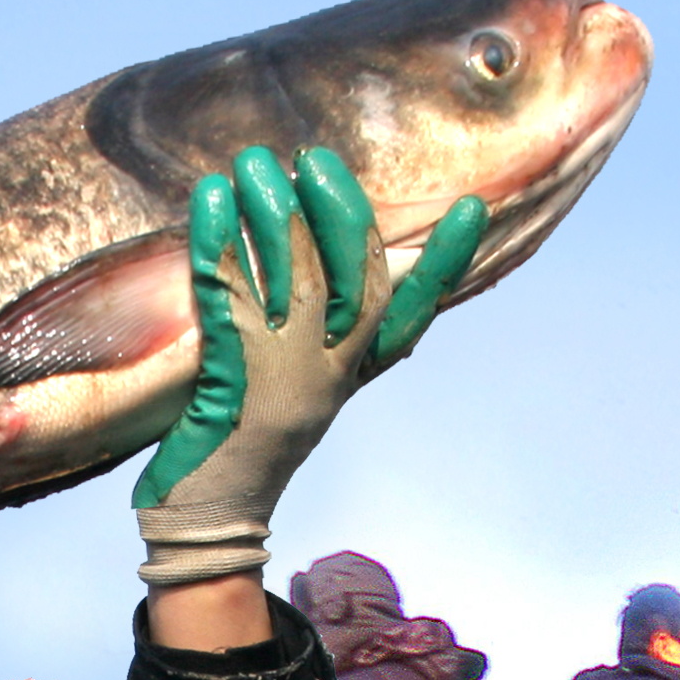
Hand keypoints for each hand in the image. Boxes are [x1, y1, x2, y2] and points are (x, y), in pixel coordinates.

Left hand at [134, 144, 494, 588]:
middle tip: (316, 158)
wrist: (206, 521)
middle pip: (357, 285)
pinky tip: (213, 201)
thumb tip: (298, 252)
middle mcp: (328, 376)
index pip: (410, 312)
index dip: (444, 260)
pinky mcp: (234, 387)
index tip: (473, 209)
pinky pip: (232, 302)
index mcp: (348, 375)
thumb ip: (302, 331)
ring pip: (297, 283)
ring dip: (275, 213)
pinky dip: (222, 245)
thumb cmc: (238, 443)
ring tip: (256, 162)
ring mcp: (285, 382)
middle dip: (341, 214)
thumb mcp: (287, 384)